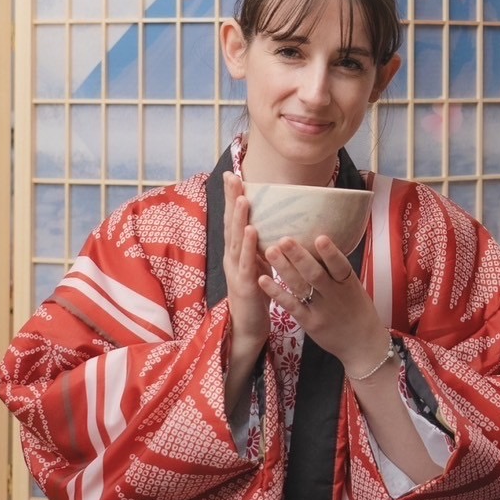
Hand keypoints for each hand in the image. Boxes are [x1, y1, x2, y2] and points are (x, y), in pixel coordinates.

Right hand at [222, 173, 270, 364]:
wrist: (248, 326)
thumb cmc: (256, 293)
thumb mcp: (257, 263)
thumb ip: (259, 244)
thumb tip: (269, 221)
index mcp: (235, 251)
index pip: (233, 219)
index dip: (231, 196)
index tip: (233, 174)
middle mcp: (231, 256)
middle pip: (230, 223)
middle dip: (230, 199)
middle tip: (232, 176)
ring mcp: (235, 270)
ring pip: (236, 239)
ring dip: (239, 218)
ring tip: (242, 197)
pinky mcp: (244, 284)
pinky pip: (246, 262)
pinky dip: (249, 245)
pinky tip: (253, 230)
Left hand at [258, 235, 388, 375]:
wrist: (362, 344)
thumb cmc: (358, 311)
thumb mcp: (354, 288)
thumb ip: (338, 271)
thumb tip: (320, 241)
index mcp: (348, 284)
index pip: (340, 266)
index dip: (331, 253)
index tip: (320, 237)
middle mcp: (334, 295)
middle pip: (315, 274)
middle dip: (299, 256)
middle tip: (284, 239)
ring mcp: (320, 310)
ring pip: (300, 287)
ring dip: (284, 269)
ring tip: (270, 251)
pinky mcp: (309, 323)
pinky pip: (291, 305)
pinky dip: (277, 293)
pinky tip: (263, 279)